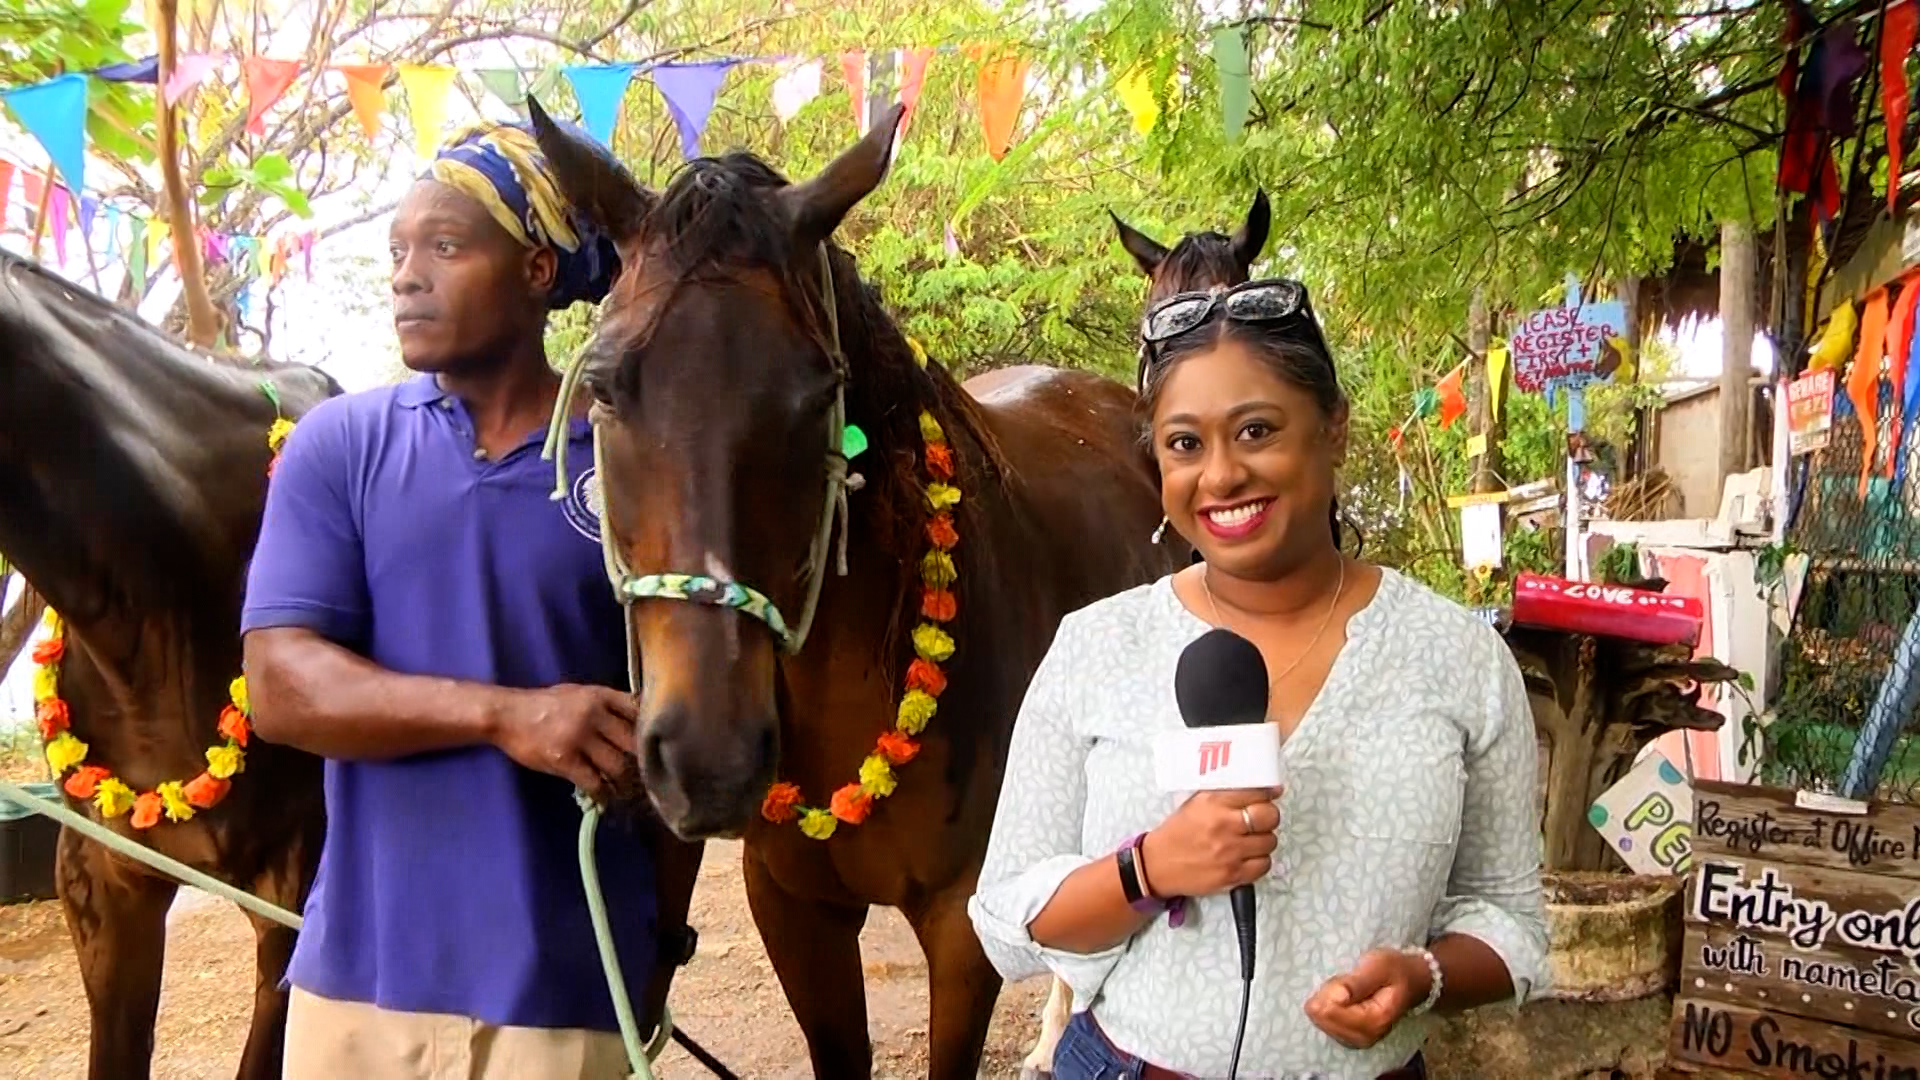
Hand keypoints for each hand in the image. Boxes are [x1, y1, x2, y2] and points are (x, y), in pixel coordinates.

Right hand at [489, 684, 637, 801]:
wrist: (507, 715)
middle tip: (646, 776)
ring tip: (628, 791)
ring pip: (616, 765)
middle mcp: (594, 714)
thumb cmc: (544, 705)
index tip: (657, 746)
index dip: (650, 731)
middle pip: (632, 742)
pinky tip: (605, 798)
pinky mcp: (564, 759)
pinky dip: (602, 793)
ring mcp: (579, 737)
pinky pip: (594, 782)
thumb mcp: (579, 693)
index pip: (638, 712)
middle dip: (641, 761)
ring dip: (624, 782)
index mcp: (599, 696)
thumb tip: (635, 721)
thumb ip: (606, 705)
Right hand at [1138, 787, 1280, 898]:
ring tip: (1249, 841)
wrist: (1158, 865)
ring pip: (1270, 841)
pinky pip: (1264, 865)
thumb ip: (1225, 795)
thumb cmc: (1177, 834)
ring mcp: (1230, 852)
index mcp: (1213, 803)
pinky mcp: (1233, 874)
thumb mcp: (1196, 803)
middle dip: (1268, 817)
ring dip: (1263, 841)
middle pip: (1269, 816)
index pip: (1256, 792)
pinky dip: (1259, 861)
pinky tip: (1246, 857)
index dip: (1268, 793)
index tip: (1272, 794)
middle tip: (1260, 820)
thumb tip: (1262, 790)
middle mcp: (1223, 825)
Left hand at [1304, 947, 1431, 1048]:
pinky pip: (1324, 1023)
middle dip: (1328, 996)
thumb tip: (1329, 1000)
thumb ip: (1354, 984)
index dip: (1331, 990)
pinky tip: (1343, 999)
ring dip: (1328, 1001)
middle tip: (1349, 983)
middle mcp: (1364, 1038)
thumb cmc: (1394, 970)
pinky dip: (1329, 1008)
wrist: (1412, 981)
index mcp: (1374, 1021)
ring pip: (1320, 1021)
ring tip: (1348, 989)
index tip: (1348, 979)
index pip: (1330, 1011)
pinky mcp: (1350, 1039)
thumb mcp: (1377, 966)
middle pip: (1322, 1018)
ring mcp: (1356, 1041)